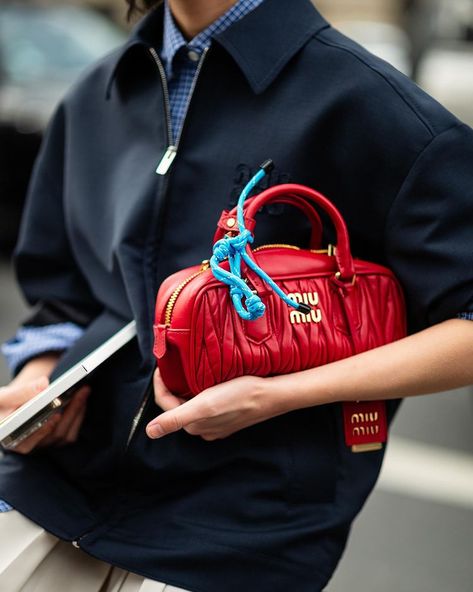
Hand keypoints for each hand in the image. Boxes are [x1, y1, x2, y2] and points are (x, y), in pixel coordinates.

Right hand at [0, 375, 89, 453]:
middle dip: (69, 413)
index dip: (42, 430)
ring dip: (77, 412)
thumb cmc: (4, 404)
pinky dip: (79, 415)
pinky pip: (71, 433)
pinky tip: (82, 399)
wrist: (10, 406)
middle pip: (53, 435)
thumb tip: (43, 384)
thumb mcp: (4, 397)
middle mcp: (28, 444)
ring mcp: (43, 443)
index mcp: (11, 438)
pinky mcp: (55, 439)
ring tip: (83, 391)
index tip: (56, 415)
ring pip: (65, 434)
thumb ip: (20, 393)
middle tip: (79, 394)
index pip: (27, 441)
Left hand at [147, 368, 287, 440]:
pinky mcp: (228, 415)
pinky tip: (209, 382)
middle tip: (175, 366)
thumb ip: (176, 418)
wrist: (271, 395)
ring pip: (193, 404)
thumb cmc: (240, 396)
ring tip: (189, 370)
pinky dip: (203, 393)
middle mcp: (203, 427)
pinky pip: (208, 404)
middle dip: (174, 386)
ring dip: (188, 389)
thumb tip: (150, 432)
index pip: (166, 403)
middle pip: (178, 404)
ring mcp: (217, 422)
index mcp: (194, 424)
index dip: (161, 384)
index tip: (162, 366)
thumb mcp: (204, 405)